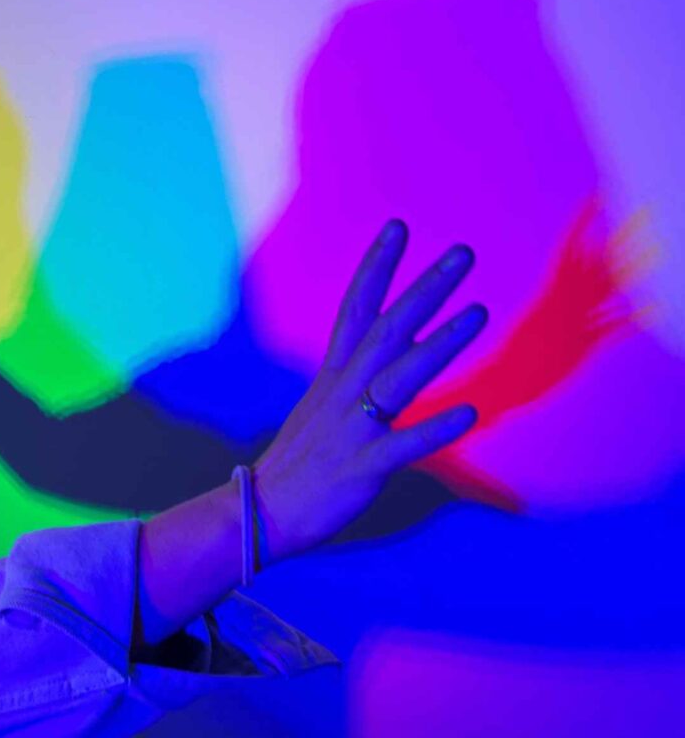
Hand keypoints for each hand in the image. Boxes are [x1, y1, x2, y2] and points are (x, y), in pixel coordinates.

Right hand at [253, 220, 487, 562]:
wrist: (260, 514)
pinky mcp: (362, 467)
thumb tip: (389, 362)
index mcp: (333, 377)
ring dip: (439, 343)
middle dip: (425, 289)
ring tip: (479, 312)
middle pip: (386, 329)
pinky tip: (470, 412)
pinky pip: (403, 445)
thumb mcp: (324, 411)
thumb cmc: (298, 465)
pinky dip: (436, 429)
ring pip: (399, 377)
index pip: (355, 308)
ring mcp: (352, 428)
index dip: (377, 266)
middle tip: (464, 253)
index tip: (398, 227)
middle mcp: (343, 393)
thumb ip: (357, 384)